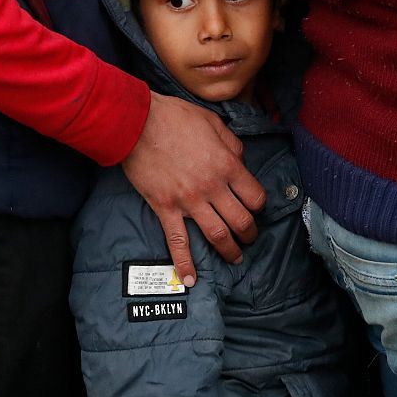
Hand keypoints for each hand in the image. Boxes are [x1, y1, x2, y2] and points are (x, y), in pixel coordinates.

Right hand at [121, 91, 265, 286]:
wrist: (137, 123)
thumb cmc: (175, 117)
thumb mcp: (213, 122)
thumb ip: (231, 144)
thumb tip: (239, 160)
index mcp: (227, 165)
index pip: (256, 197)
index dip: (259, 206)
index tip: (255, 208)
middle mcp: (213, 187)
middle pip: (241, 221)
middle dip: (250, 234)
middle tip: (249, 238)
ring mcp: (189, 201)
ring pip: (218, 236)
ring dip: (229, 251)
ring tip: (234, 258)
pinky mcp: (166, 208)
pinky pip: (177, 241)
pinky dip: (185, 263)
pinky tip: (190, 279)